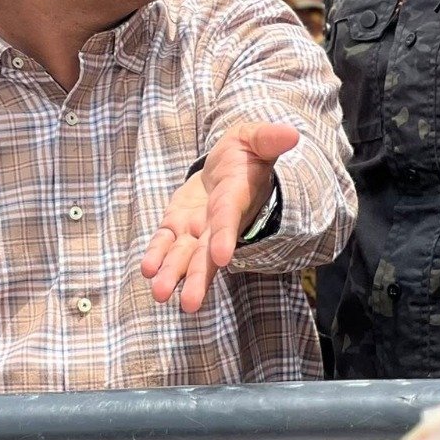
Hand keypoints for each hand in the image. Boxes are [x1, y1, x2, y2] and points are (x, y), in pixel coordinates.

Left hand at [141, 121, 298, 311]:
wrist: (227, 166)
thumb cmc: (244, 155)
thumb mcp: (254, 139)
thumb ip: (268, 139)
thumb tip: (291, 134)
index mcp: (235, 198)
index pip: (228, 220)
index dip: (225, 237)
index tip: (222, 259)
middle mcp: (216, 222)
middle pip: (206, 253)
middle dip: (197, 277)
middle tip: (188, 305)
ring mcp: (196, 227)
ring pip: (183, 255)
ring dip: (172, 274)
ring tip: (160, 294)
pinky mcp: (177, 224)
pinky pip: (164, 242)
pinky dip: (156, 255)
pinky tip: (148, 270)